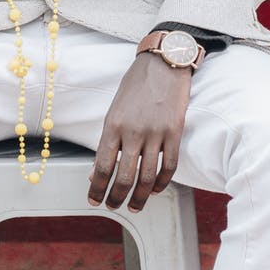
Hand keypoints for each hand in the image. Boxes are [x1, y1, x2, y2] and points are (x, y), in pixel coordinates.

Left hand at [88, 53, 192, 211]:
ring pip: (147, 176)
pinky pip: (169, 166)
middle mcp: (133, 131)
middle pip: (124, 177)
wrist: (164, 62)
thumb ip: (107, 140)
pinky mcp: (175, 131)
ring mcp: (156, 132)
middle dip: (117, 197)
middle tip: (114, 206)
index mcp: (113, 125)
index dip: (97, 188)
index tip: (94, 200)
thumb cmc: (136, 85)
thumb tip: (96, 171)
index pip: (102, 166)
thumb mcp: (114, 110)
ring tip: (135, 206)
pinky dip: (162, 182)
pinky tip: (155, 189)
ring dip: (139, 197)